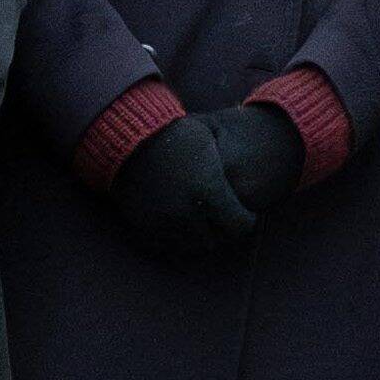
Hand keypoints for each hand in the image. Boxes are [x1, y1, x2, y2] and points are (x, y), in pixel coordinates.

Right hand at [101, 100, 307, 264]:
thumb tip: (248, 184)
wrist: (130, 136)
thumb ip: (230, 169)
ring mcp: (164, 222)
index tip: (245, 212)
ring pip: (192, 245)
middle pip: (217, 239)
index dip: (246, 219)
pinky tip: (180, 222)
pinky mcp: (145, 226)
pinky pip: (167, 244)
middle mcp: (187, 211)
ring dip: (200, 235)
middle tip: (223, 217)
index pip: (239, 225)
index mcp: (208, 190)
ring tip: (202, 219)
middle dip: (223, 229)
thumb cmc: (178, 133)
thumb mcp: (212, 144)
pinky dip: (177, 237)